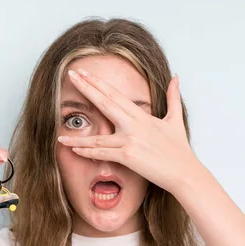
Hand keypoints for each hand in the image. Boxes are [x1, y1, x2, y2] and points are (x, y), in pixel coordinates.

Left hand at [57, 68, 196, 191]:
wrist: (185, 172)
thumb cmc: (179, 150)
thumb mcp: (176, 120)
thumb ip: (173, 97)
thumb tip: (176, 77)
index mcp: (142, 116)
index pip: (115, 94)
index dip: (98, 82)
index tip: (84, 73)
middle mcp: (133, 125)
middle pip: (104, 103)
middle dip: (86, 88)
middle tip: (71, 75)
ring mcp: (130, 141)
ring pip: (96, 137)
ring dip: (76, 137)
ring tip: (59, 135)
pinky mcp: (128, 158)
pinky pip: (102, 154)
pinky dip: (86, 152)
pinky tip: (73, 150)